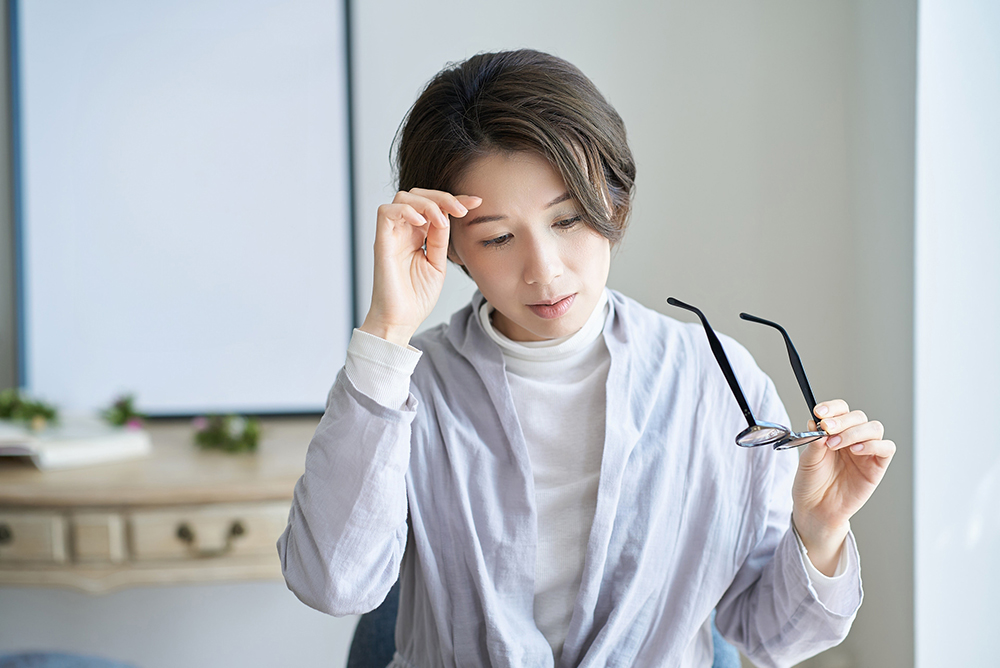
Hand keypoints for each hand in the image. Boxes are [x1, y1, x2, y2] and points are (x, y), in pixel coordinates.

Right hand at [360, 189, 480, 345]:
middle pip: (418, 195)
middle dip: (442, 196)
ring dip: (427, 202)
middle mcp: (404, 231)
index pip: (434, 207)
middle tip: (461, 210)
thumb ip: (440, 240)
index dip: (454, 200)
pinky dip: (405, 210)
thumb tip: (447, 216)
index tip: (477, 202)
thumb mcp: (438, 264)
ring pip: (403, 197)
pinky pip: (386, 212)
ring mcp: (392, 235)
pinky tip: (422, 221)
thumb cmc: (416, 298)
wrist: (401, 321)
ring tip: (441, 220)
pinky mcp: (381, 242)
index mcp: (418, 236)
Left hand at [790, 399, 894, 574]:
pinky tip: (856, 451)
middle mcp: (851, 439)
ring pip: (874, 428)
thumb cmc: (810, 484)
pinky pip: (886, 448)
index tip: (819, 412)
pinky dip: (874, 445)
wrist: (815, 509)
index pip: (840, 410)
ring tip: (836, 444)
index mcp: (834, 432)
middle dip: (842, 420)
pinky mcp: (877, 466)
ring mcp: (866, 452)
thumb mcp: (807, 459)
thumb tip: (815, 421)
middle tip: (827, 429)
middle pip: (858, 416)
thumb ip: (814, 440)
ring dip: (855, 432)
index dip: (832, 407)